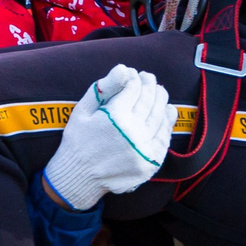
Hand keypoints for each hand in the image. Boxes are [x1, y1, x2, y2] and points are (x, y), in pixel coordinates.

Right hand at [43, 65, 174, 209]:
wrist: (79, 177)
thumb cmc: (78, 141)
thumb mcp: (82, 110)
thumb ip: (103, 88)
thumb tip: (124, 69)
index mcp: (115, 116)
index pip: (134, 87)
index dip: (135, 78)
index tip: (134, 74)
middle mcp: (133, 131)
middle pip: (150, 99)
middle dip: (150, 85)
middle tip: (149, 78)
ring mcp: (144, 147)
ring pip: (160, 116)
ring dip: (161, 100)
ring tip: (158, 92)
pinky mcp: (150, 161)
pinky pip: (164, 137)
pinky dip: (167, 122)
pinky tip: (165, 112)